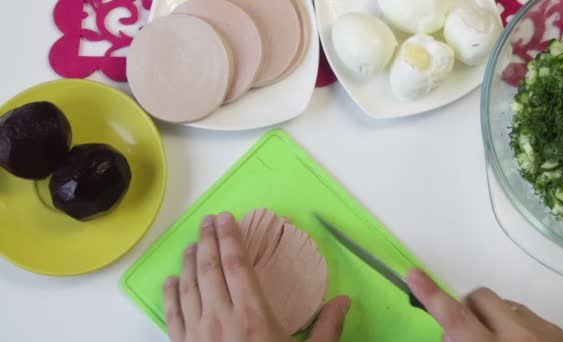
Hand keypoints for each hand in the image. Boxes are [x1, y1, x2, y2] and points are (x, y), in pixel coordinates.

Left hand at [162, 212, 350, 341]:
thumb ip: (327, 329)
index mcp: (253, 315)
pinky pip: (171, 315)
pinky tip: (171, 280)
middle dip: (207, 239)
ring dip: (188, 261)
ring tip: (192, 243)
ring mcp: (197, 334)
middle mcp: (221, 318)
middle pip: (209, 268)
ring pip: (188, 286)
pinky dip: (170, 294)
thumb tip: (345, 300)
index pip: (236, 264)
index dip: (230, 237)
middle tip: (208, 220)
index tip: (227, 218)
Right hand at [406, 269, 562, 341]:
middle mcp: (518, 335)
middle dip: (466, 308)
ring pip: (506, 305)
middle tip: (466, 332)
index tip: (413, 274)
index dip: (432, 295)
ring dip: (494, 318)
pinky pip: (529, 317)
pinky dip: (518, 328)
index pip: (455, 318)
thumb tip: (449, 336)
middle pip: (479, 298)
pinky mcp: (561, 333)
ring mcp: (543, 331)